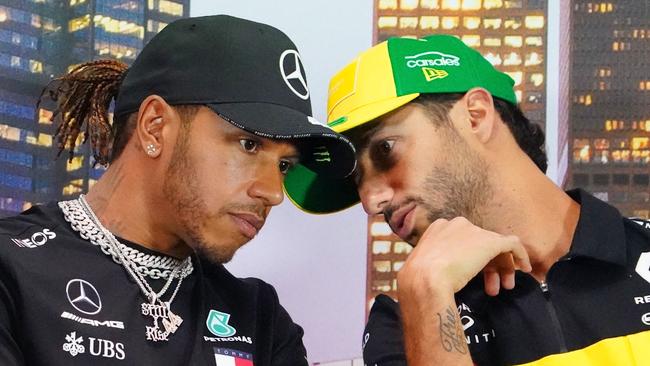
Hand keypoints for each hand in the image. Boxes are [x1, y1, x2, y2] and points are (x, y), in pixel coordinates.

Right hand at [397, 217, 531, 296]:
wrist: (425, 278)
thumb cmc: (419, 276)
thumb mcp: (422, 264)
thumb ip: (433, 262)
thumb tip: (434, 273)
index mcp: (439, 228)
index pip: (462, 241)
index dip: (471, 259)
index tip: (474, 277)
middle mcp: (457, 224)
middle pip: (479, 243)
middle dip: (487, 265)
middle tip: (491, 287)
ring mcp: (474, 232)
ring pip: (494, 246)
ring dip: (501, 267)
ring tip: (502, 288)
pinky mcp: (491, 241)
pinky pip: (512, 244)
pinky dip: (521, 255)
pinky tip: (525, 268)